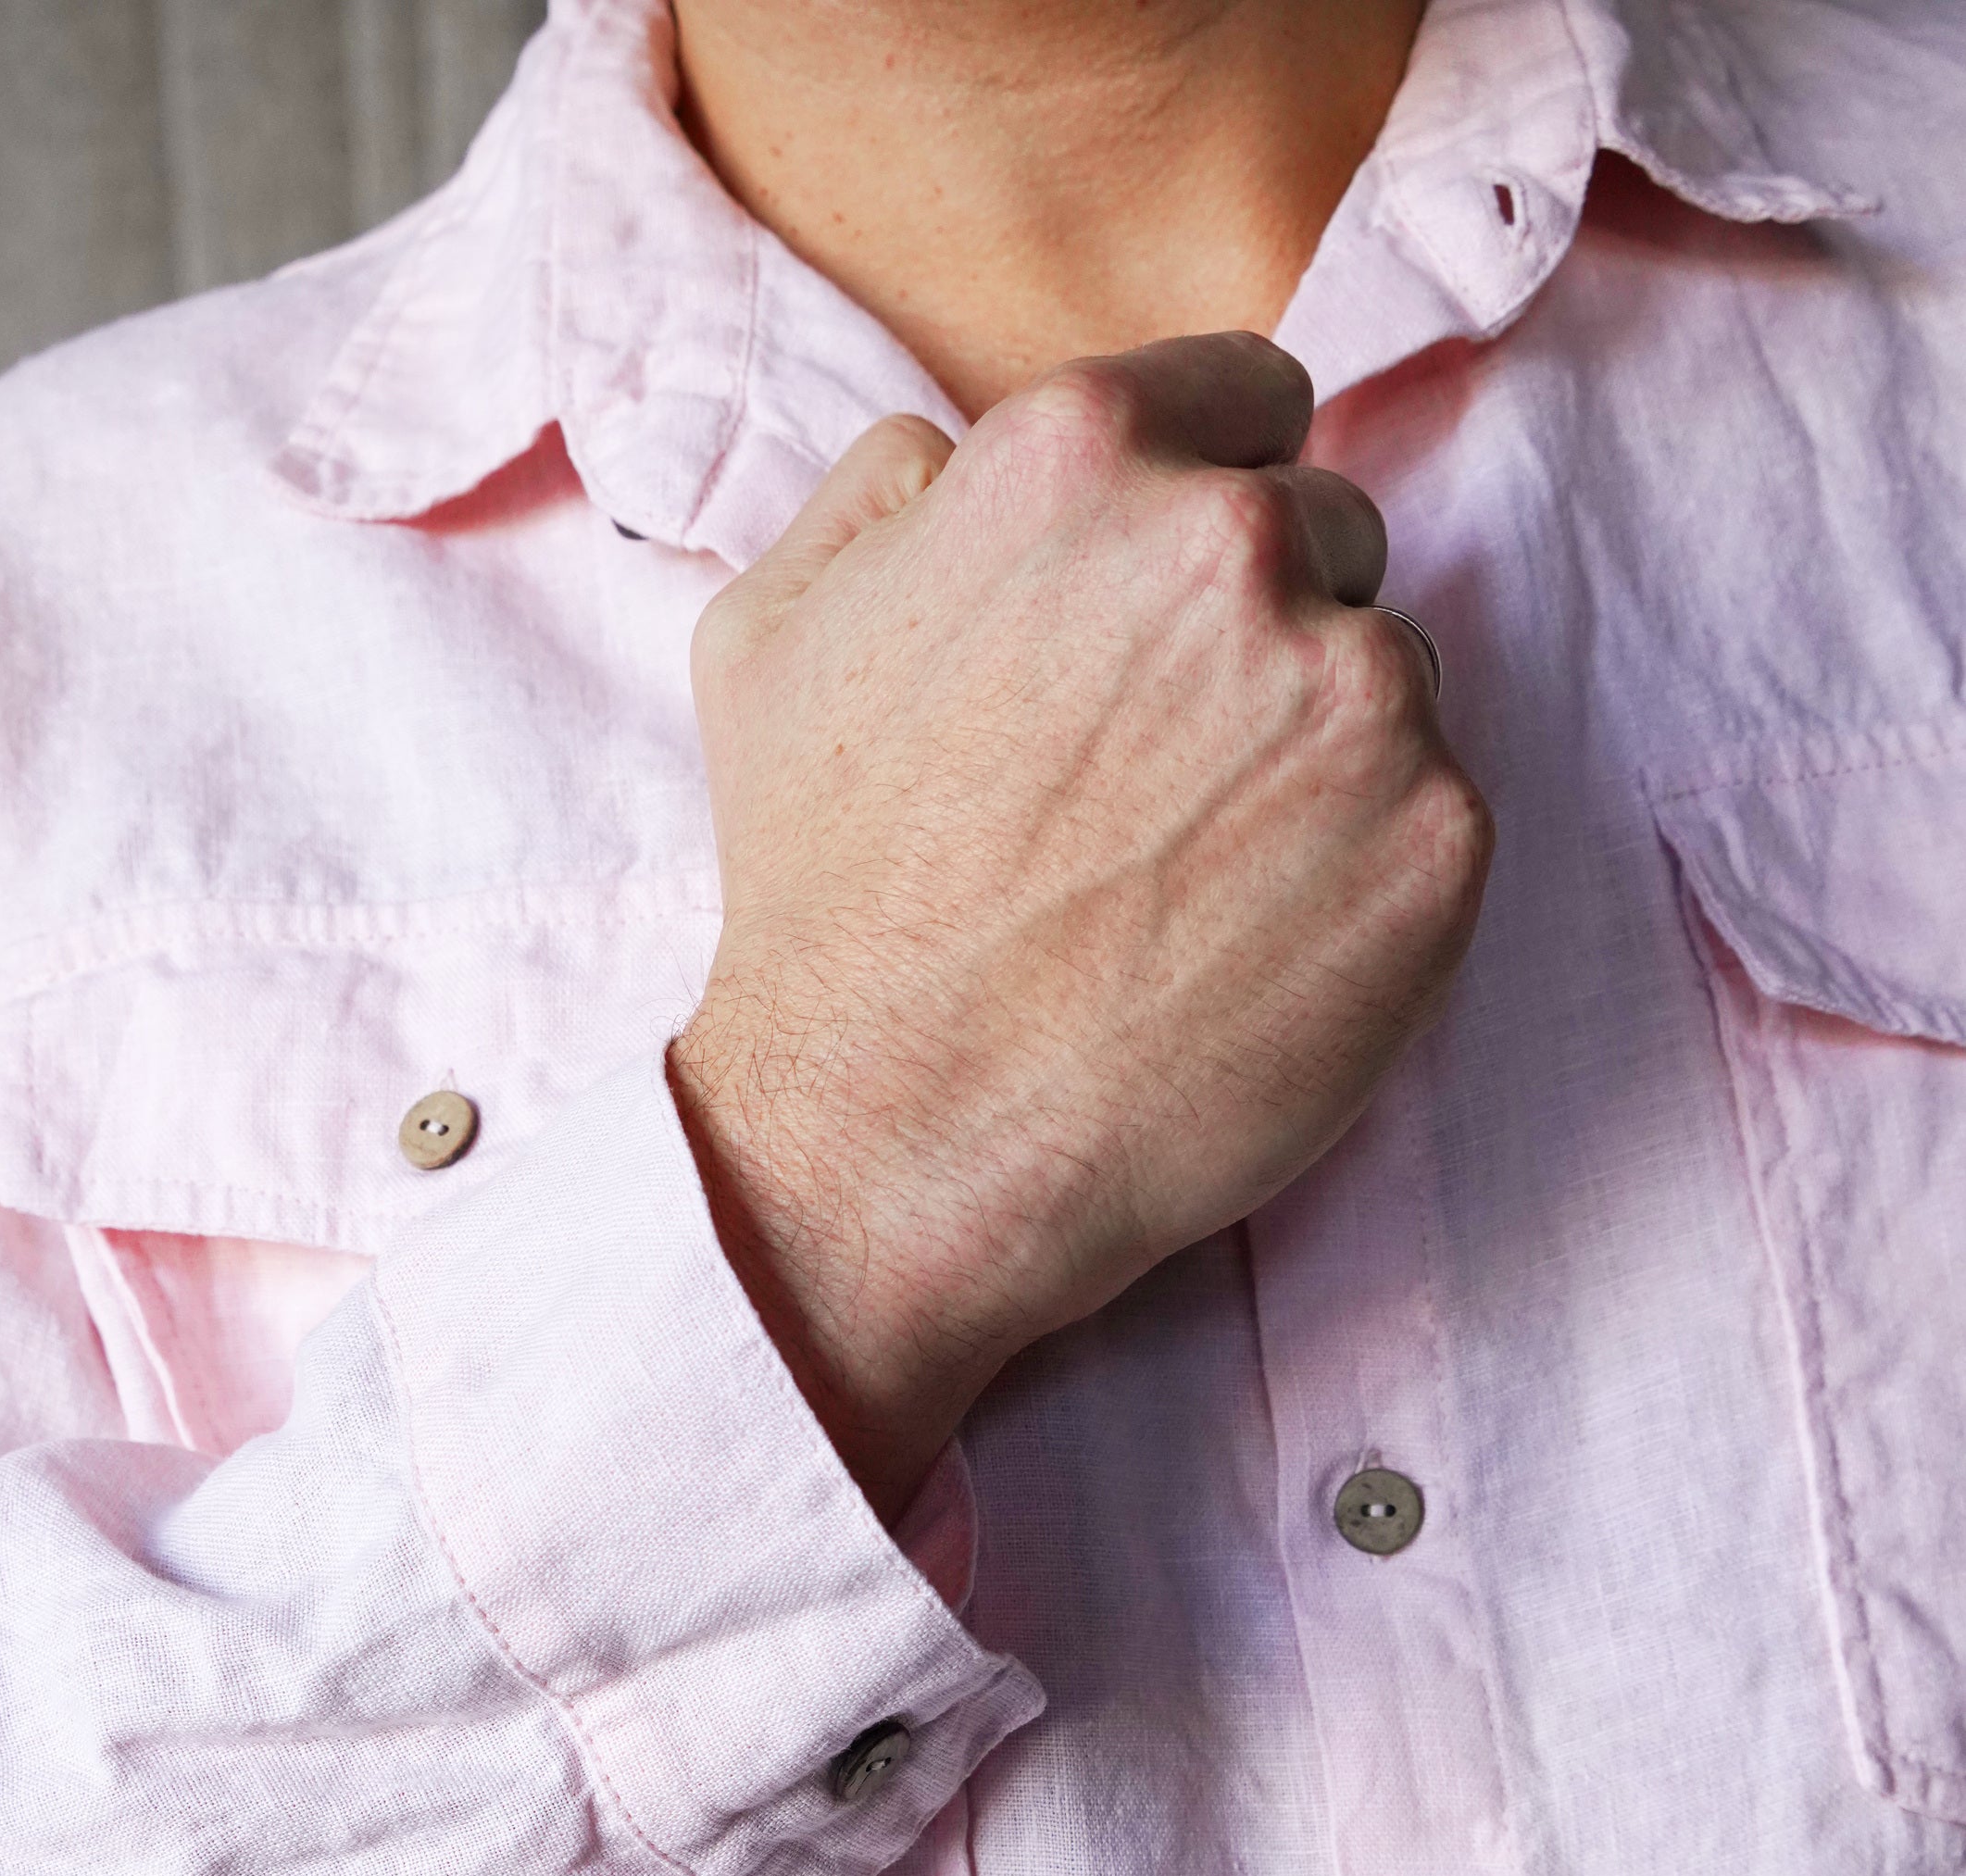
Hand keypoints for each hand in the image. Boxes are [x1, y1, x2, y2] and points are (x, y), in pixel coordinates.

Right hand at [668, 333, 1492, 1517]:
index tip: (1171, 609)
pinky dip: (1365, 879)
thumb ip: (885, 491)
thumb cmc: (821, 906)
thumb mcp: (767, 637)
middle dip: (1262, 630)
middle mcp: (1236, 544)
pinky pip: (1434, 818)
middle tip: (1160, 778)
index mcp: (1081, 455)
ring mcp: (1357, 693)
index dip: (1207, 497)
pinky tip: (1250, 953)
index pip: (1247, 400)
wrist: (894, 1145)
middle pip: (1329, 532)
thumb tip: (960, 451)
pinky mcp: (1438, 842)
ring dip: (1317, 754)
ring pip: (1388, 678)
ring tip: (1191, 882)